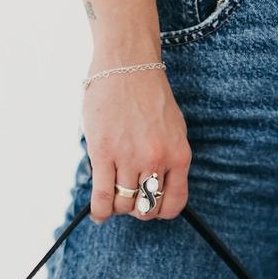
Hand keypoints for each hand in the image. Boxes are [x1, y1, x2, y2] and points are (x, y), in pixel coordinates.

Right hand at [81, 64, 191, 222]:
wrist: (127, 64)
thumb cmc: (149, 96)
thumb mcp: (173, 130)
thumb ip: (169, 160)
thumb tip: (157, 190)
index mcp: (178, 155)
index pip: (173, 204)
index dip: (160, 212)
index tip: (150, 207)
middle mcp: (156, 159)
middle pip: (146, 208)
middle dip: (136, 209)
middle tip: (128, 198)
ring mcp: (129, 157)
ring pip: (123, 204)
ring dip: (117, 206)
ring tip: (111, 196)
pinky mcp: (104, 153)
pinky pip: (103, 196)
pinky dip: (100, 211)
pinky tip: (98, 214)